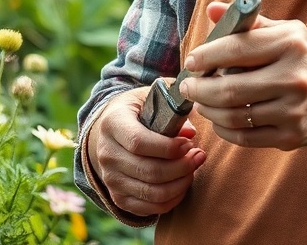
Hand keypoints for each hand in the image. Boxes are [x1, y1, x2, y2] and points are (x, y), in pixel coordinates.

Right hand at [86, 87, 206, 216]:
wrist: (113, 129)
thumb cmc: (140, 110)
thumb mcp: (153, 99)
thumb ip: (172, 110)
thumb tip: (189, 134)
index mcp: (113, 123)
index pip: (138, 142)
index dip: (168, 147)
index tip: (189, 144)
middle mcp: (107, 153)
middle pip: (148, 171)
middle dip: (181, 167)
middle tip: (199, 155)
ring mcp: (110, 178)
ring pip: (151, 193)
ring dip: (180, 184)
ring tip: (193, 168)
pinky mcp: (118, 197)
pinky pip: (148, 208)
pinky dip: (171, 200)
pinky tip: (183, 184)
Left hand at [178, 3, 306, 151]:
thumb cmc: (304, 58)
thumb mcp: (284, 32)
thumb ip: (247, 22)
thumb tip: (212, 10)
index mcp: (291, 43)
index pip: (237, 49)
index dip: (206, 56)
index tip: (191, 61)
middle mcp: (294, 76)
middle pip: (230, 88)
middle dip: (199, 89)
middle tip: (187, 87)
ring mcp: (294, 110)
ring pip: (234, 115)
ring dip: (209, 110)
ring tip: (200, 102)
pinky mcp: (292, 135)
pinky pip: (245, 137)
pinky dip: (224, 129)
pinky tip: (218, 119)